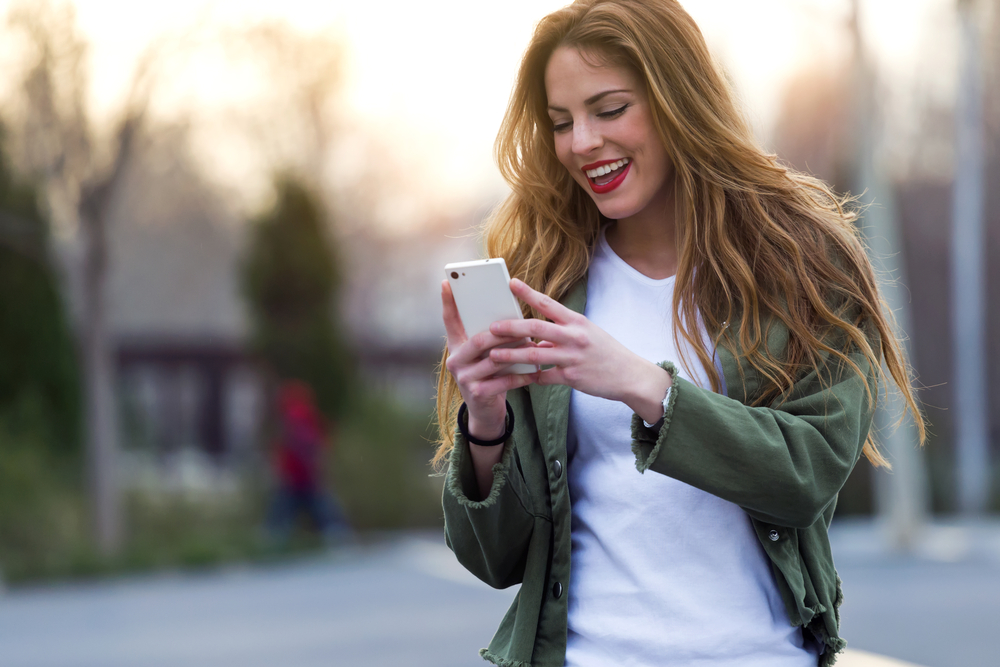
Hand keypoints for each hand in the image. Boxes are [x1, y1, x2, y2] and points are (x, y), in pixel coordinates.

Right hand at [441, 280, 538, 440]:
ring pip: (494, 360)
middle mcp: (455, 360)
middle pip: (479, 339)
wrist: (485, 411)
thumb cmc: (489, 375)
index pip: (449, 320)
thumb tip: (509, 315)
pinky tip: (535, 372)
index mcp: (456, 346)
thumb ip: (488, 337)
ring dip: (517, 353)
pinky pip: (503, 381)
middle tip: (523, 326)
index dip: (447, 301)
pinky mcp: (477, 393)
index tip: (447, 281)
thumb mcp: (483, 355)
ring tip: (534, 346)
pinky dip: (522, 376)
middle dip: (503, 332)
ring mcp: (464, 378)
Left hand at [488, 279, 670, 423]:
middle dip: (511, 327)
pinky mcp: (572, 378)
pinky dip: (530, 377)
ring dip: (511, 354)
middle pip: (536, 327)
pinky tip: (518, 378)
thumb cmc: (606, 352)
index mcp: (577, 321)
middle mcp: (574, 336)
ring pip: (534, 354)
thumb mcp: (586, 335)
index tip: (510, 283)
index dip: (527, 293)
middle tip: (492, 327)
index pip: (547, 303)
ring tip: (493, 355)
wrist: (630, 376)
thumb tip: (536, 341)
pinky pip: (544, 377)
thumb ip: (560, 335)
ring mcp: (572, 357)